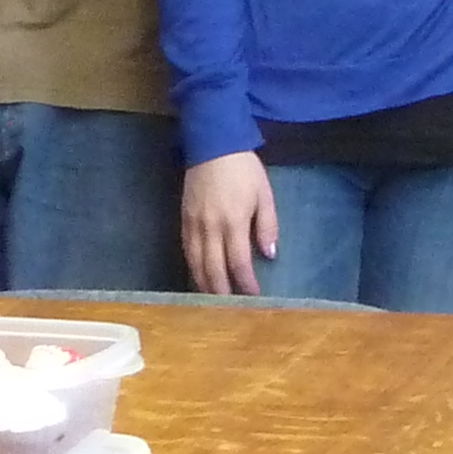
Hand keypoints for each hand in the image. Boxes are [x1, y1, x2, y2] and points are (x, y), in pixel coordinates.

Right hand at [181, 153, 278, 296]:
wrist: (212, 144)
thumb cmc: (243, 169)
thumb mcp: (264, 194)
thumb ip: (267, 225)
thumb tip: (269, 255)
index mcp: (233, 222)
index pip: (238, 263)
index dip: (246, 284)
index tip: (254, 297)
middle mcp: (210, 227)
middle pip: (213, 269)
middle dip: (223, 292)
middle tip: (231, 310)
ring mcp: (193, 224)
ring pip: (196, 264)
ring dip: (205, 285)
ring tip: (214, 301)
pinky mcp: (183, 219)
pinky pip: (186, 251)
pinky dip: (192, 268)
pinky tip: (199, 277)